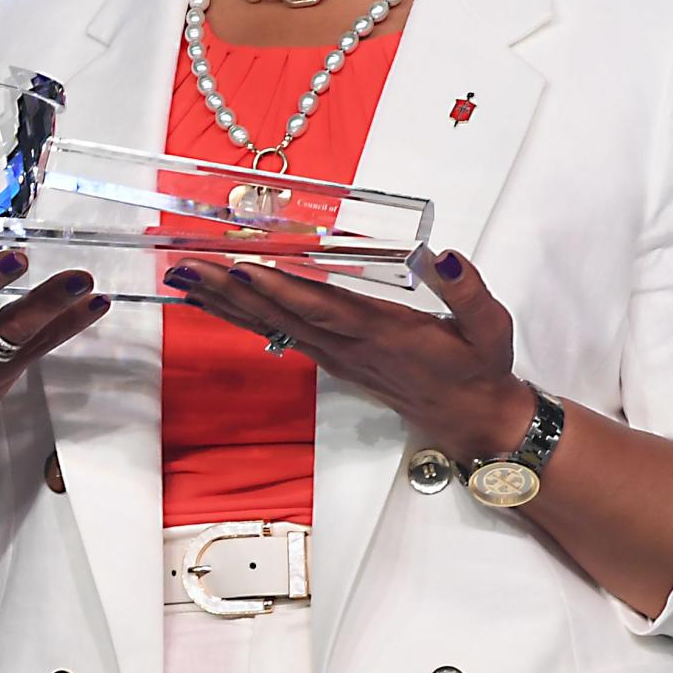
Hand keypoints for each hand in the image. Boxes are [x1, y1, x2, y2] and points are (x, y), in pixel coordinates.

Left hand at [165, 250, 534, 462]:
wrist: (473, 418)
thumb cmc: (479, 366)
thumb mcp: (490, 325)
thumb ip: (466, 289)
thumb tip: (440, 254)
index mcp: (383, 333)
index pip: (324, 307)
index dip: (283, 289)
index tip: (243, 268)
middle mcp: (349, 346)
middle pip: (280, 315)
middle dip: (230, 291)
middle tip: (184, 267)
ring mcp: (336, 356)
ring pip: (271, 326)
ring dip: (225, 303)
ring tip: (183, 278)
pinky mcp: (332, 360)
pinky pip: (279, 333)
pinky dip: (244, 315)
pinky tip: (218, 300)